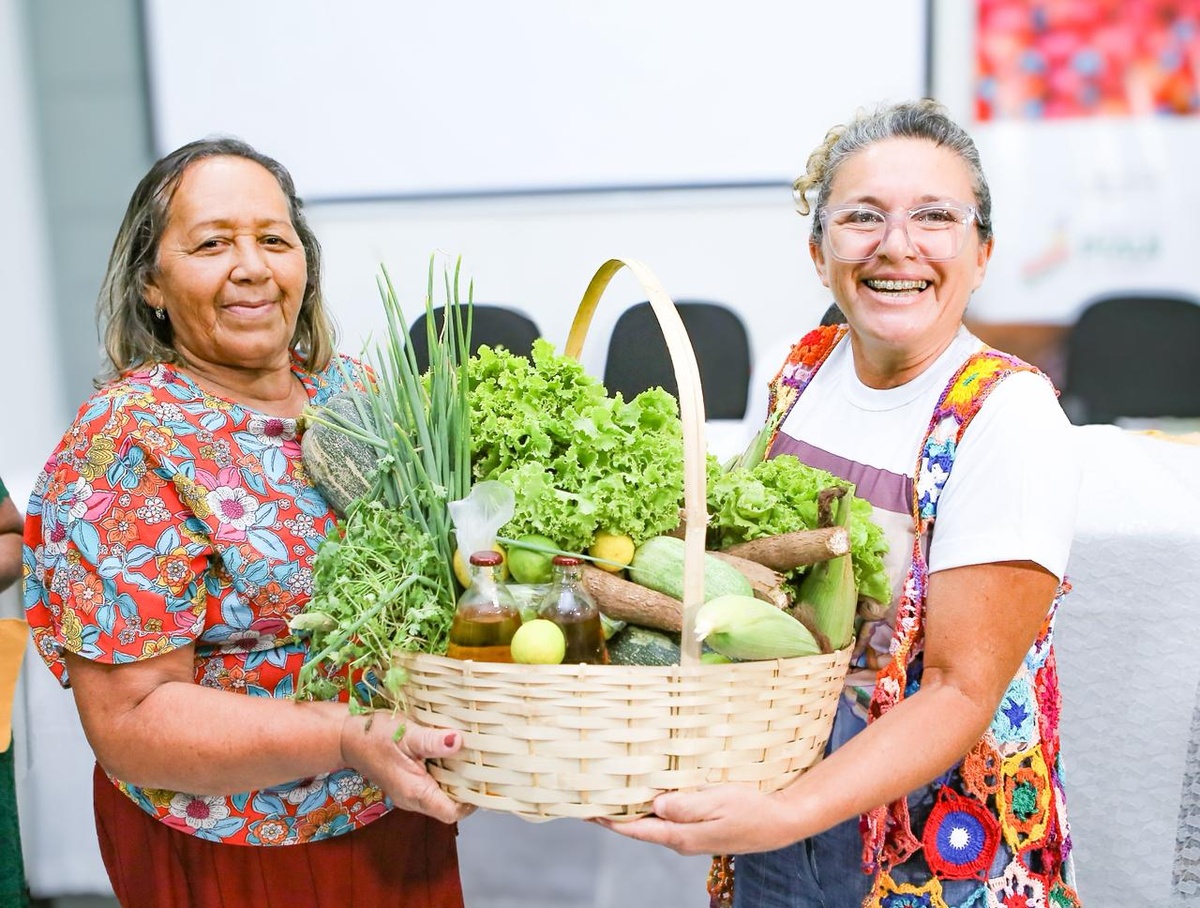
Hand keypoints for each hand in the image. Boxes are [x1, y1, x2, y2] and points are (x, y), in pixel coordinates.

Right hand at [340, 712, 473, 823]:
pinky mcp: (407, 785)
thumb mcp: (406, 733)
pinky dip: (445, 775)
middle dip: (468, 789)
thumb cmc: (375, 735)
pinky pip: (433, 787)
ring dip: (457, 781)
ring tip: (470, 758)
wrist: (346, 737)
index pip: (452, 813)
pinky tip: (451, 755)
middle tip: (482, 765)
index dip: (472, 801)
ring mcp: (409, 794)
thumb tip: (458, 741)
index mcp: (415, 792)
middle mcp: (413, 800)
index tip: (484, 780)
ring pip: (442, 797)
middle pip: (450, 806)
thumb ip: (433, 740)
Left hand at [594, 784, 791, 855]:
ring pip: (653, 822)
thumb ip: (684, 805)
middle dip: (615, 813)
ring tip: (613, 792)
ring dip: (633, 809)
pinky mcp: (701, 828)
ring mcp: (691, 836)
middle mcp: (681, 840)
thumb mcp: (717, 802)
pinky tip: (649, 795)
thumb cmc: (752, 810)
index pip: (635, 828)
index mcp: (680, 836)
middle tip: (591, 796)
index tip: (585, 809)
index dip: (608, 819)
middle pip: (639, 826)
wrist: (782, 821)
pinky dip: (653, 807)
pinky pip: (669, 818)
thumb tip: (655, 806)